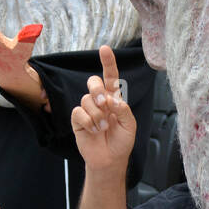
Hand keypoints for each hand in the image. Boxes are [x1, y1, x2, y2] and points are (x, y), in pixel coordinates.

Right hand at [71, 45, 136, 175]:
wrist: (110, 159)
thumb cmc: (121, 141)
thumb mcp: (130, 125)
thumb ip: (123, 110)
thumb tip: (111, 99)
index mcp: (114, 98)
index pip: (110, 76)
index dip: (108, 62)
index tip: (104, 49)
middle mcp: (100, 100)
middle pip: (93, 82)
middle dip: (97, 89)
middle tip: (105, 104)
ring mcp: (88, 109)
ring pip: (87, 99)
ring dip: (97, 115)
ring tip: (103, 128)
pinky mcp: (78, 120)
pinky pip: (79, 112)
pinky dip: (88, 121)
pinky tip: (94, 130)